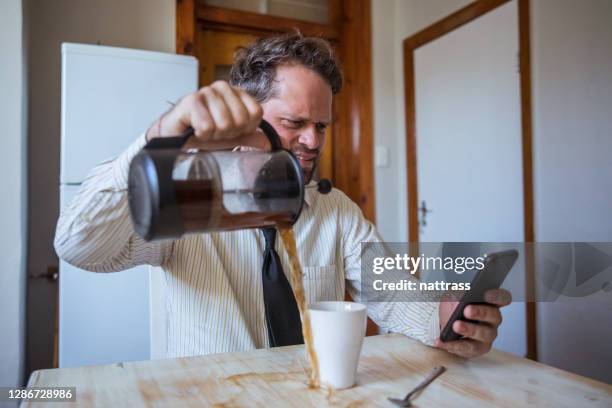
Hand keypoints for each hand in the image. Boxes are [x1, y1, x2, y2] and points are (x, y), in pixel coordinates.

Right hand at [146, 81, 263, 148]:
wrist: (175, 137)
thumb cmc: (202, 133)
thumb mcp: (231, 137)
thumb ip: (250, 137)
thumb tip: (269, 143)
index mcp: (236, 93)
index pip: (256, 112)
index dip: (245, 129)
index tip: (231, 130)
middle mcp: (223, 88)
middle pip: (241, 120)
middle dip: (228, 133)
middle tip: (214, 131)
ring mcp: (206, 92)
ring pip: (224, 123)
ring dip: (213, 135)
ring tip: (204, 130)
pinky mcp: (191, 100)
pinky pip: (207, 126)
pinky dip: (201, 134)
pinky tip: (195, 129)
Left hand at [434, 289, 511, 357]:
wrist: (445, 325)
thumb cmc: (454, 307)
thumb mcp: (453, 295)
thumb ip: (457, 292)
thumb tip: (458, 292)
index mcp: (491, 302)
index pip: (502, 298)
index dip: (496, 295)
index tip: (485, 294)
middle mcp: (493, 320)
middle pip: (493, 316)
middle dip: (480, 312)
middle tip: (467, 310)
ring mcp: (487, 335)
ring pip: (483, 334)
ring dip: (469, 330)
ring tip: (455, 326)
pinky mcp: (478, 349)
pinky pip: (468, 348)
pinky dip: (453, 345)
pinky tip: (441, 340)